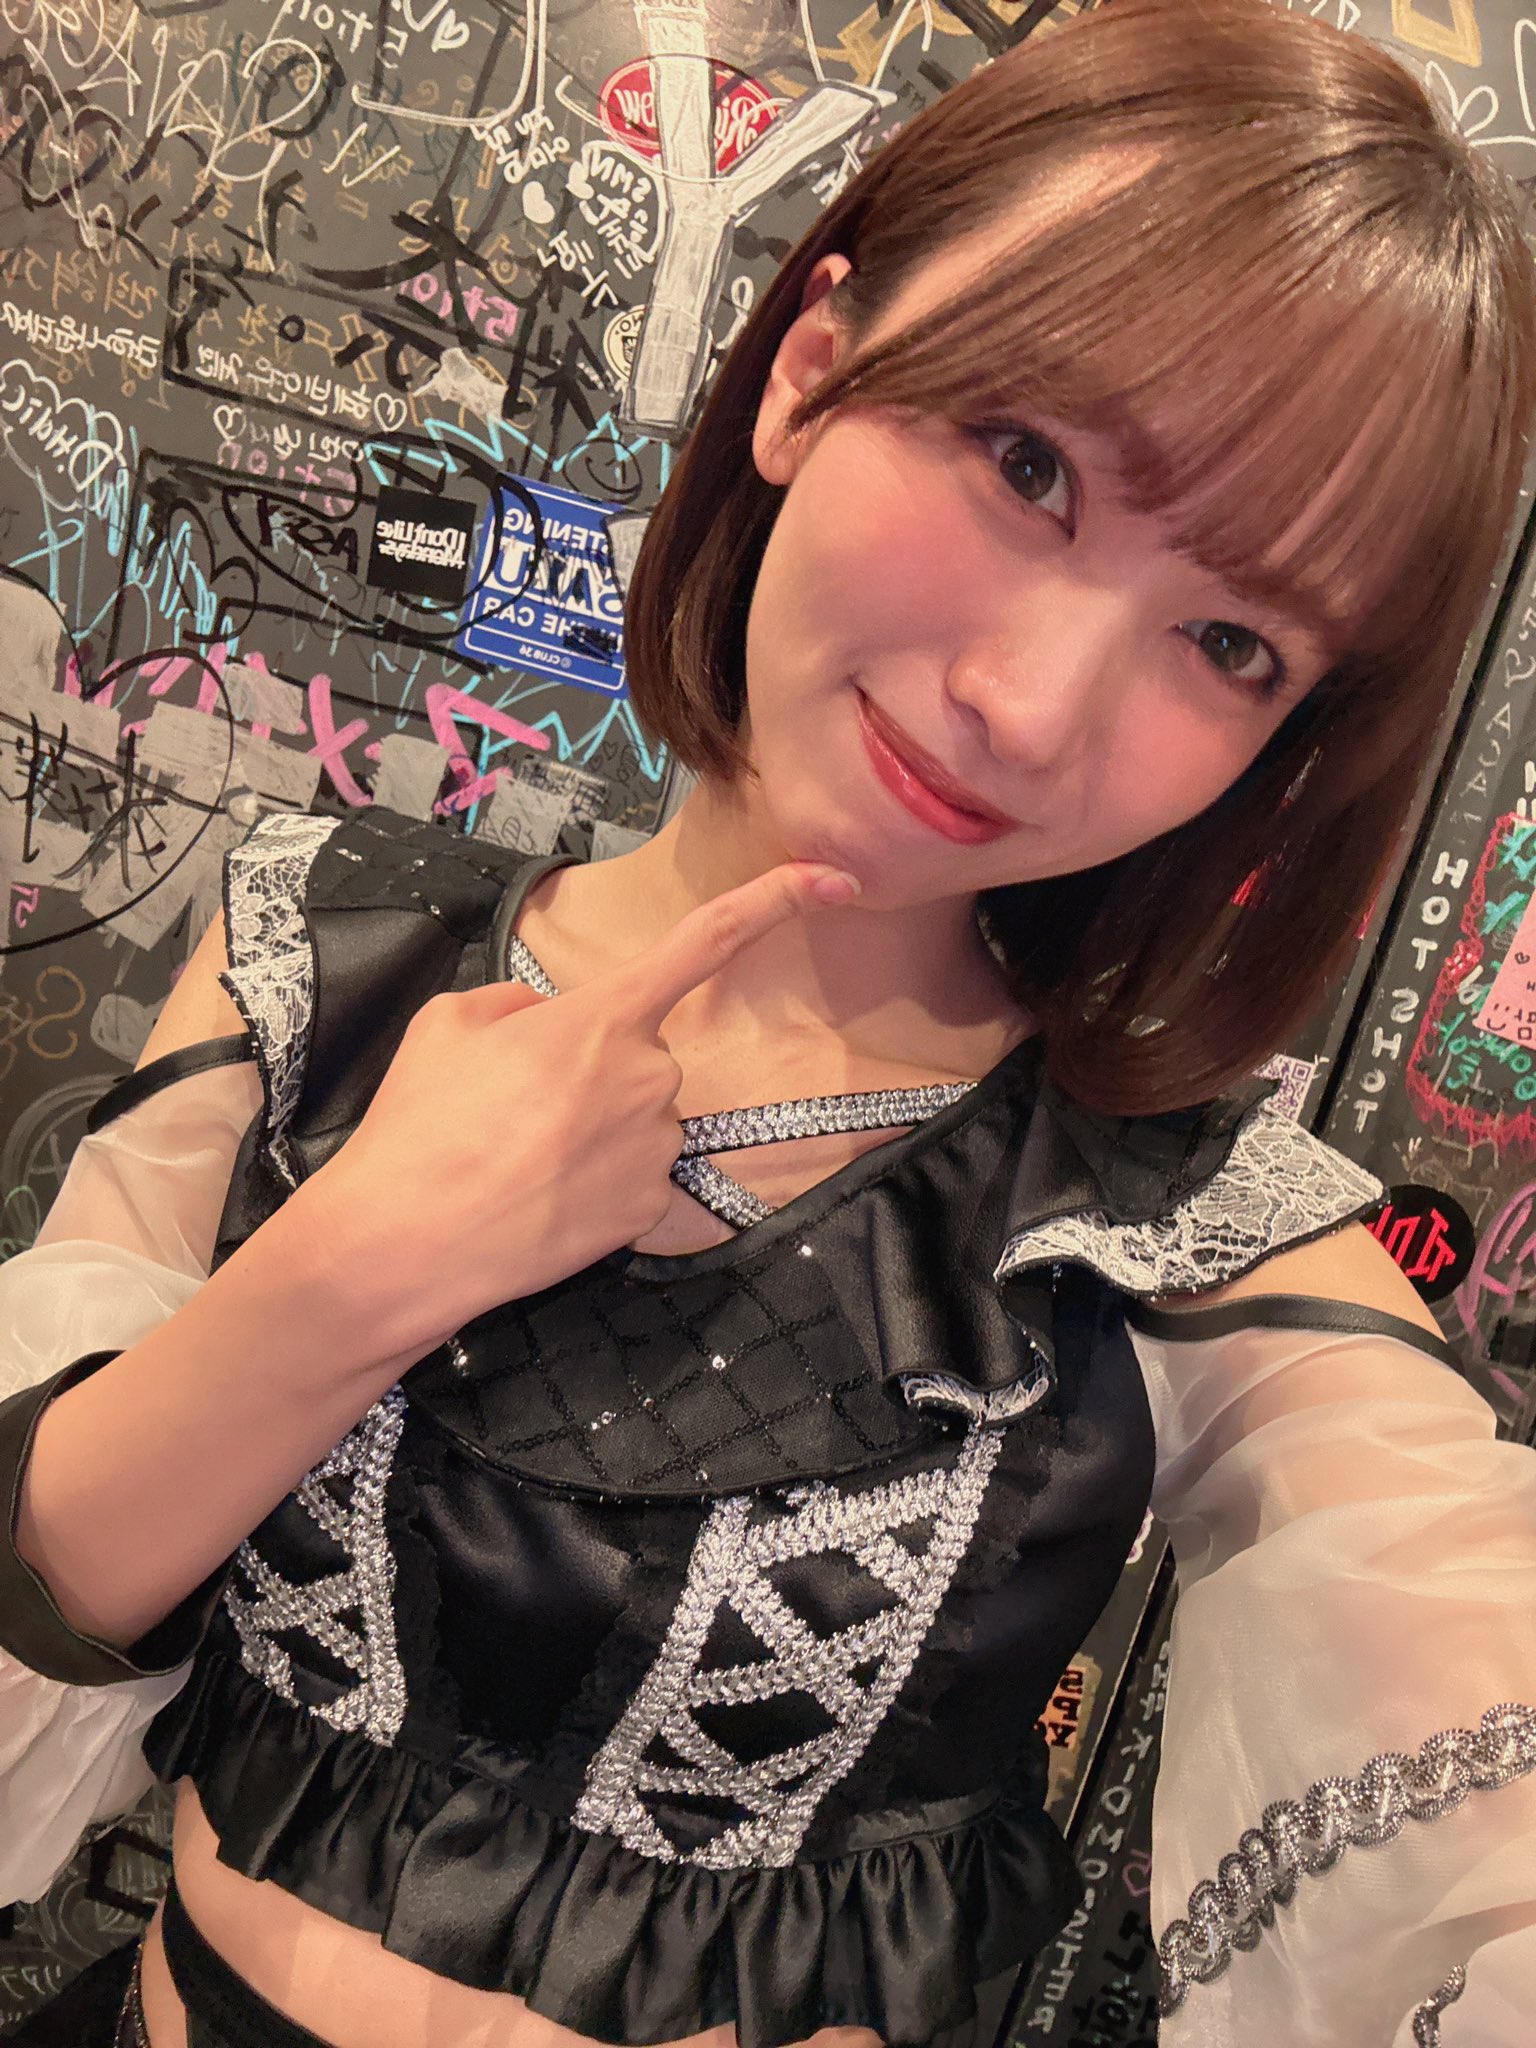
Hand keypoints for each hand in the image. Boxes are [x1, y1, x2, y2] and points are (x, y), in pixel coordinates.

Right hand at [281, 859, 860, 1358]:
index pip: (709, 940)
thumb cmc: (422, 1124)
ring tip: (515, 1156)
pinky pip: (635, 1175)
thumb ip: (518, 1005)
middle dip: (588, 1072)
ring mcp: (655, 1146)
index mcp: (605, 1017)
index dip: (779, 901)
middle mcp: (649, 1076)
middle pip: (639, 1055)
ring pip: (637, 1118)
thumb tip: (548, 1022)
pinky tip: (540, 1196)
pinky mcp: (652, 1209)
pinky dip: (593, 1182)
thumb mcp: (451, 1022)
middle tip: (512, 1110)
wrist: (408, 1242)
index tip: (837, 880)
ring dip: (589, 1129)